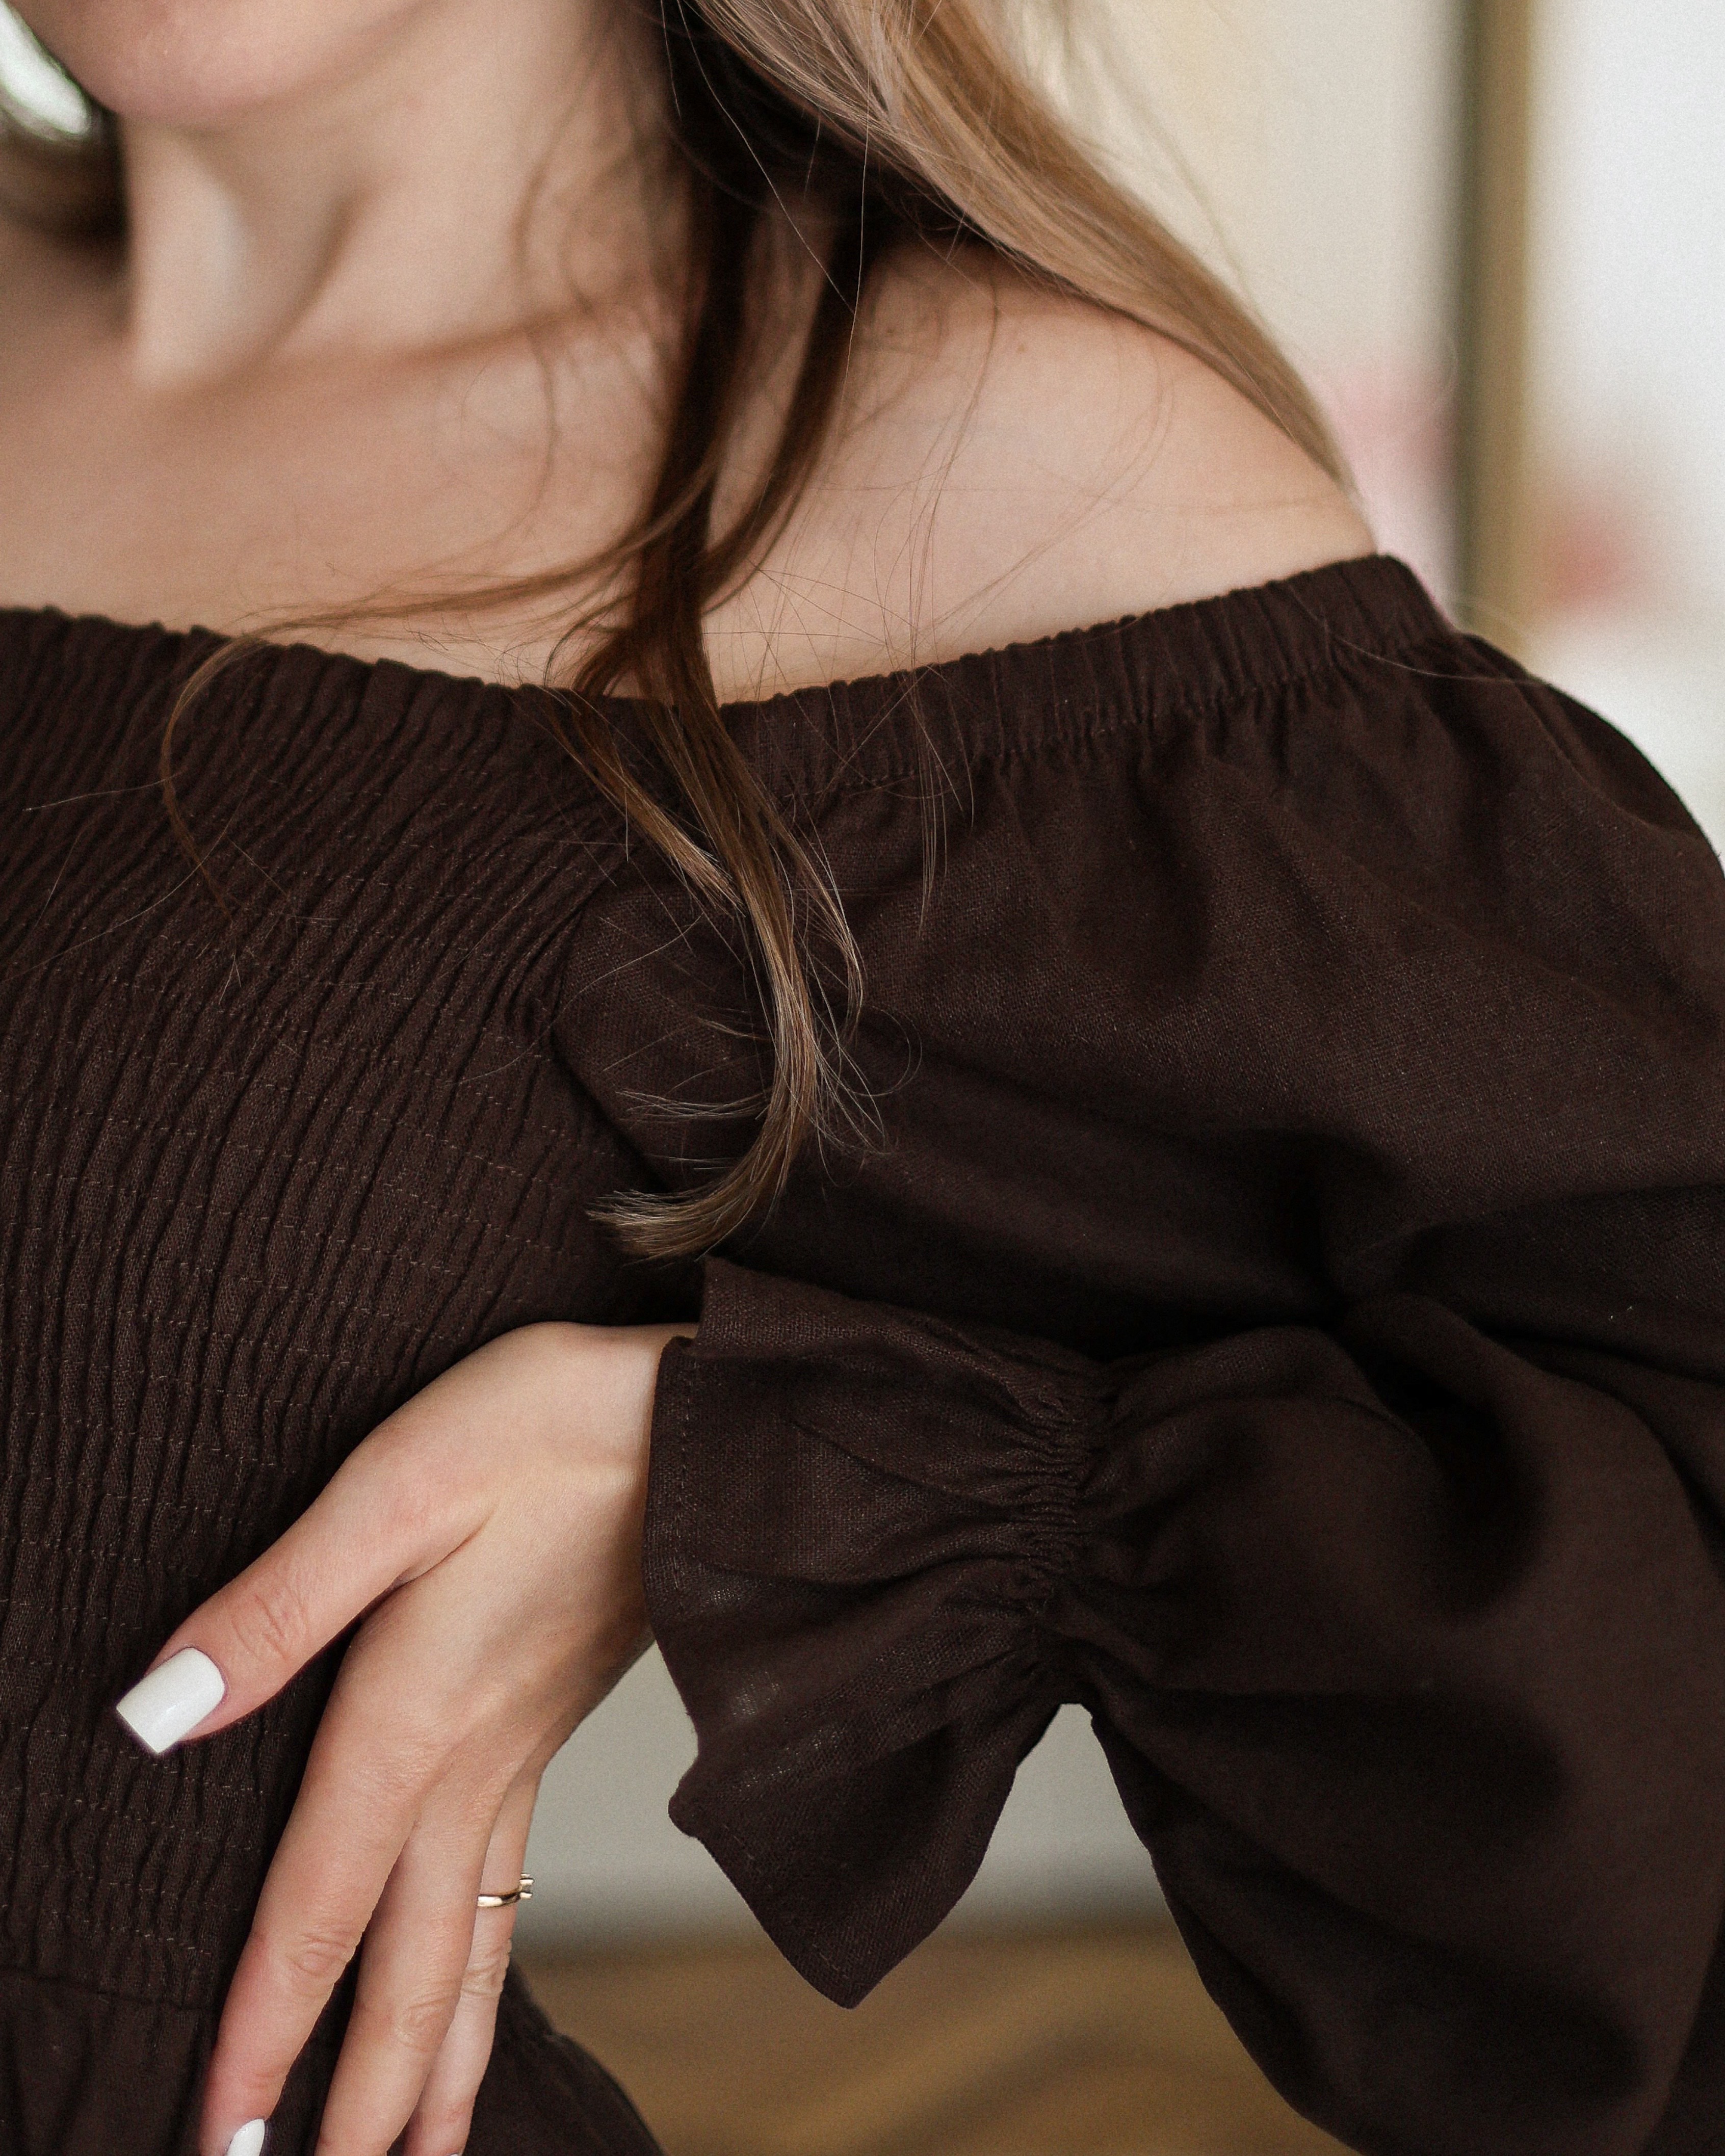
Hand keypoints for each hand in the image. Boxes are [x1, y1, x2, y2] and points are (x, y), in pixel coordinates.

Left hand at [113, 1319, 688, 2155]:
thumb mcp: (398, 1484)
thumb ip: (278, 1606)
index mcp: (417, 1713)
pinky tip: (483, 2001)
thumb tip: (155, 1714)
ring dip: (438, 2071)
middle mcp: (474, 1763)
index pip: (319, 1907)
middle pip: (411, 1972)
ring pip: (474, 1951)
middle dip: (360, 2104)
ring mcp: (524, 1755)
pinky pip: (513, 1896)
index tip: (217, 2137)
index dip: (262, 2030)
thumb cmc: (553, 1425)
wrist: (713, 1415)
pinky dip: (490, 1984)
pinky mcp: (552, 1727)